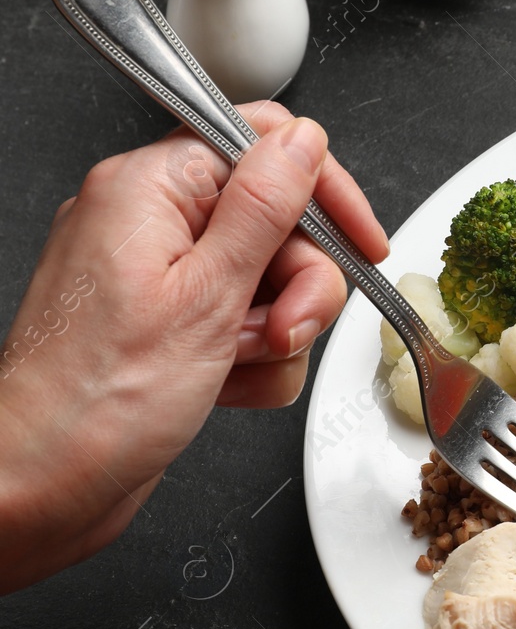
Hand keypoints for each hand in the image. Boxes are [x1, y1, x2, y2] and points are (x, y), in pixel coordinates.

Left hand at [0, 102, 387, 592]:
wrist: (39, 486)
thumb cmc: (96, 401)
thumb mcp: (207, 294)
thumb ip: (264, 208)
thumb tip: (303, 141)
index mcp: (149, 189)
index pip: (264, 145)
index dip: (325, 194)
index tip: (363, 245)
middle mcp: (151, 223)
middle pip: (279, 225)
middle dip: (299, 288)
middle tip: (282, 331)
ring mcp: (160, 278)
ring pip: (272, 283)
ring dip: (276, 335)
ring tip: (237, 366)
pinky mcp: (170, 326)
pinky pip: (248, 326)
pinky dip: (253, 363)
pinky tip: (225, 388)